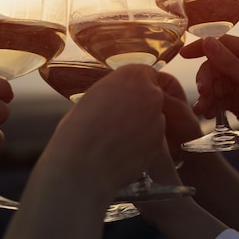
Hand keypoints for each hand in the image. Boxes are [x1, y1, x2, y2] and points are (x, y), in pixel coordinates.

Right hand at [39, 64, 166, 201]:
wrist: (81, 164)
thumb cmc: (78, 130)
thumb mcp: (93, 96)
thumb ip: (113, 91)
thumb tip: (118, 95)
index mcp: (132, 75)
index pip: (145, 74)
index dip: (134, 87)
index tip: (125, 97)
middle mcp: (150, 93)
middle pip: (152, 95)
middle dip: (140, 106)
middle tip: (119, 119)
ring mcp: (158, 119)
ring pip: (154, 118)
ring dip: (142, 126)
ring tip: (118, 138)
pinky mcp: (160, 142)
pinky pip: (153, 139)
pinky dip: (142, 144)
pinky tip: (123, 151)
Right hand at [180, 35, 238, 155]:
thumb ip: (230, 64)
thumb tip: (208, 42)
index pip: (224, 43)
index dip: (203, 47)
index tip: (184, 55)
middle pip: (214, 64)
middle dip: (206, 78)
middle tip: (203, 93)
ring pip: (212, 82)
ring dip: (206, 95)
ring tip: (203, 110)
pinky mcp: (234, 101)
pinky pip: (215, 98)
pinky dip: (209, 105)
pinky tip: (207, 114)